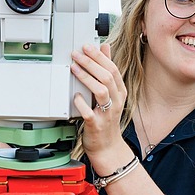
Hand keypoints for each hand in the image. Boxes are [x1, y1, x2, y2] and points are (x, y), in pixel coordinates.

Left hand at [71, 43, 127, 162]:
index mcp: (120, 92)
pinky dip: (81, 102)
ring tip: (74, 68)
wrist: (107, 147)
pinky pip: (89, 112)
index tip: (87, 47)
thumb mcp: (111, 94)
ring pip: (100, 91)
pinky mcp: (96, 125)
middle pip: (107, 77)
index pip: (113, 69)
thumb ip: (108, 70)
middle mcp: (116, 102)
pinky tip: (75, 95)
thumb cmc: (107, 119)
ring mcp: (107, 114)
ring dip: (86, 78)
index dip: (99, 56)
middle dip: (91, 63)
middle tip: (77, 54)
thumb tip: (105, 48)